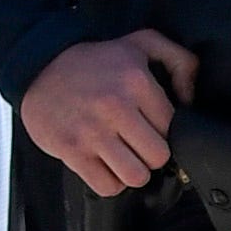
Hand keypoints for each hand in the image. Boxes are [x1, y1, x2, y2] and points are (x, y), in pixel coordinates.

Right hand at [19, 28, 195, 195]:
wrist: (39, 66)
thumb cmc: (94, 61)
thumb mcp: (141, 44)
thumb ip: (180, 60)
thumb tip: (191, 99)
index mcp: (136, 81)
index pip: (172, 127)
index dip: (164, 130)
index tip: (151, 126)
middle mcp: (115, 106)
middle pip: (158, 156)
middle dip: (151, 154)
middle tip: (138, 143)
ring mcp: (92, 131)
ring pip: (136, 176)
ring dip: (132, 171)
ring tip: (123, 156)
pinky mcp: (71, 150)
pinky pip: (107, 186)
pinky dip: (110, 182)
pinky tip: (105, 164)